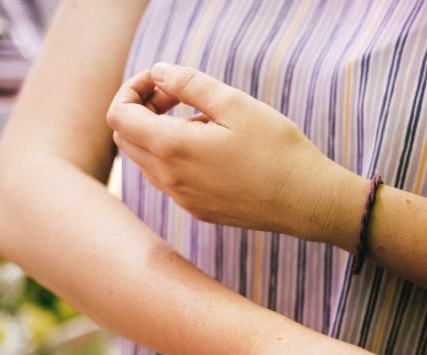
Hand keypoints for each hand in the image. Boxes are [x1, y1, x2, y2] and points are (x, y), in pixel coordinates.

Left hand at [106, 63, 365, 245]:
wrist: (308, 202)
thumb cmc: (277, 150)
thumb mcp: (234, 104)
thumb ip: (189, 84)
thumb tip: (159, 73)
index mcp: (172, 149)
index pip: (118, 116)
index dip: (133, 90)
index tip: (164, 82)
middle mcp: (169, 180)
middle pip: (126, 139)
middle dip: (142, 110)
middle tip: (177, 97)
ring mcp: (183, 199)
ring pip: (147, 161)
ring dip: (159, 134)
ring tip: (204, 121)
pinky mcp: (200, 210)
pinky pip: (170, 180)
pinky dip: (177, 157)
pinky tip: (215, 148)